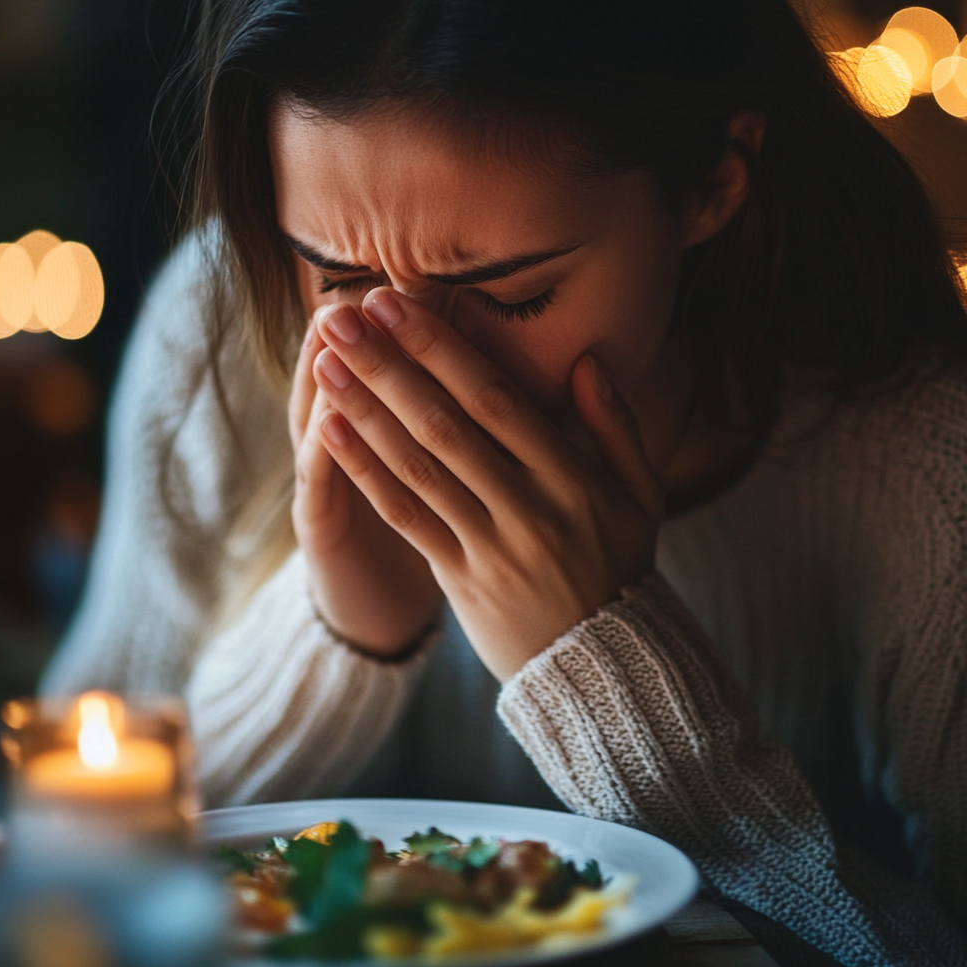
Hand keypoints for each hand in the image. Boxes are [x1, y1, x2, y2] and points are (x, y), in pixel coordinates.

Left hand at [312, 288, 663, 679]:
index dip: (441, 348)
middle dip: (389, 364)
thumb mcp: (641, 495)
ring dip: (365, 409)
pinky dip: (366, 471)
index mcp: (571, 477)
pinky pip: (406, 518)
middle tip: (341, 315)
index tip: (397, 303)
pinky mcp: (460, 579)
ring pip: (417, 467)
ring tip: (325, 360)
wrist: (603, 663)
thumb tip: (586, 360)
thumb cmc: (620, 566)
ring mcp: (490, 545)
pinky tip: (331, 430)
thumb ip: (615, 427)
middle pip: (445, 424)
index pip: (496, 399)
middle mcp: (527, 506)